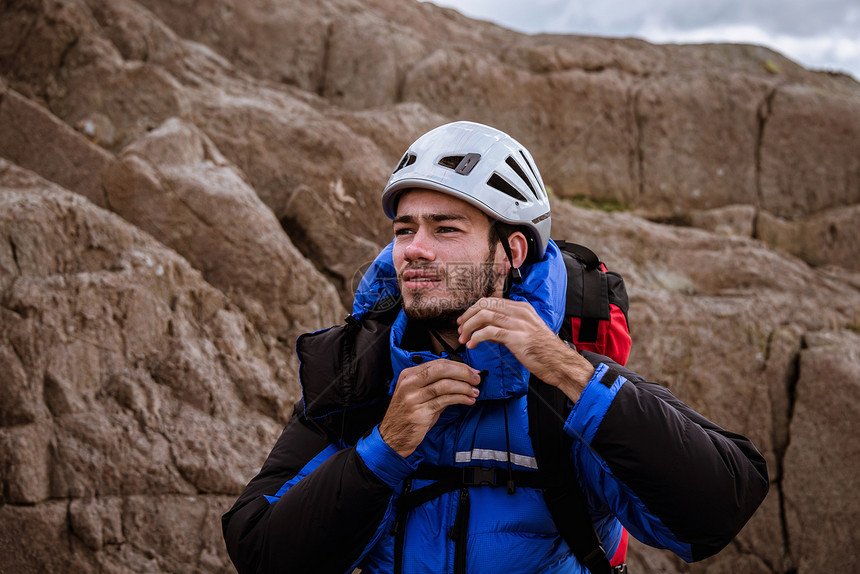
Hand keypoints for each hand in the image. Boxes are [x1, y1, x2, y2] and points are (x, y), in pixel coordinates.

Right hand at [379, 359, 481, 456]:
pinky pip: (445, 400)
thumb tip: (462, 378)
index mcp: (409, 375)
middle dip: (463, 372)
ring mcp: (414, 397)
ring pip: (445, 385)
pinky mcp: (420, 411)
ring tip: (475, 392)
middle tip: (476, 379)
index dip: (458, 366)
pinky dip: (460, 398)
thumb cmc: (409, 416)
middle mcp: (410, 383)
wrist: (393, 438)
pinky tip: (468, 400)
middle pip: (442, 369)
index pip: (438, 363)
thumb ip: (437, 385)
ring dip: (464, 387)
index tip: (472, 371)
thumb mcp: (419, 396)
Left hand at [456, 297, 594, 400]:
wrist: (561, 364)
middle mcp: (520, 312)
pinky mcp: (517, 337)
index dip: (474, 309)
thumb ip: (507, 327)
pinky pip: (489, 332)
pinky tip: (472, 345)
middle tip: (460, 329)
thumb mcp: (526, 332)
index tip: (464, 321)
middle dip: (468, 316)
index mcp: (522, 308)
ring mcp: (519, 323)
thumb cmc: (544, 352)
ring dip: (469, 327)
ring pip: (484, 316)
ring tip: (464, 338)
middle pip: (485, 305)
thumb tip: (485, 329)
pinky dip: (476, 338)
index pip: (491, 301)